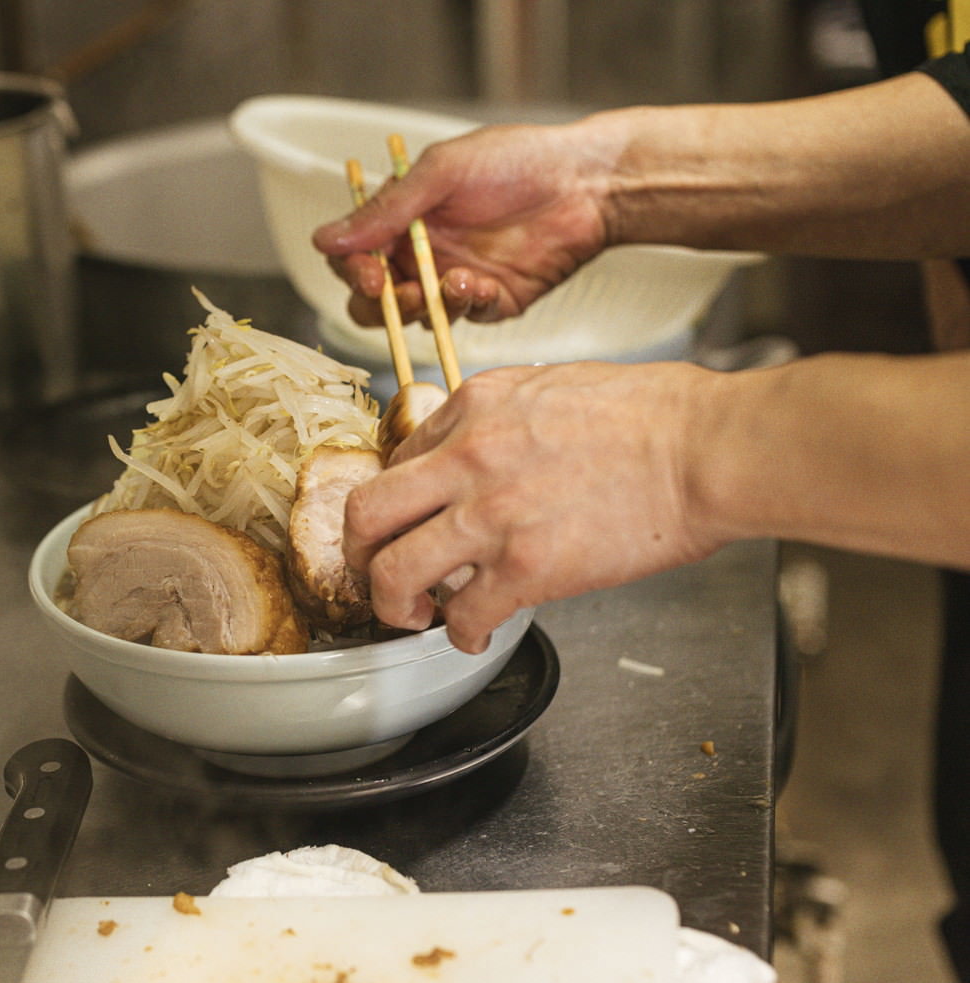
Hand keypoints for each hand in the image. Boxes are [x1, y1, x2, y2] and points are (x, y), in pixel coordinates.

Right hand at [312, 121, 619, 326]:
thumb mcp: (440, 173)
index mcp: (402, 221)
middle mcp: (422, 254)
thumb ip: (384, 210)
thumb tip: (324, 239)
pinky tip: (482, 282)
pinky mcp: (492, 301)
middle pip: (377, 300)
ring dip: (425, 305)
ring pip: (417, 316)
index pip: (354, 258)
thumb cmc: (514, 161)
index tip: (367, 274)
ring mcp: (455, 280)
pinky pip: (466, 317)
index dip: (352, 272)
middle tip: (398, 293)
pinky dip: (468, 302)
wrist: (586, 182)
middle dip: (380, 303)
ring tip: (453, 281)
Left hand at [342, 361, 723, 651]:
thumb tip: (471, 453)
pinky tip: (476, 634)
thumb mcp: (550, 386)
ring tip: (415, 616)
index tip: (406, 526)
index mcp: (473, 408)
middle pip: (365, 514)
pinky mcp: (527, 567)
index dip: (396, 504)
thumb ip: (498, 419)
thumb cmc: (651, 416)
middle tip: (374, 574)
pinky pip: (463, 615)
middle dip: (357, 553)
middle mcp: (468, 458)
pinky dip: (462, 636)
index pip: (396, 460)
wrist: (705, 447)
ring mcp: (492, 514)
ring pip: (392, 572)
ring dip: (394, 606)